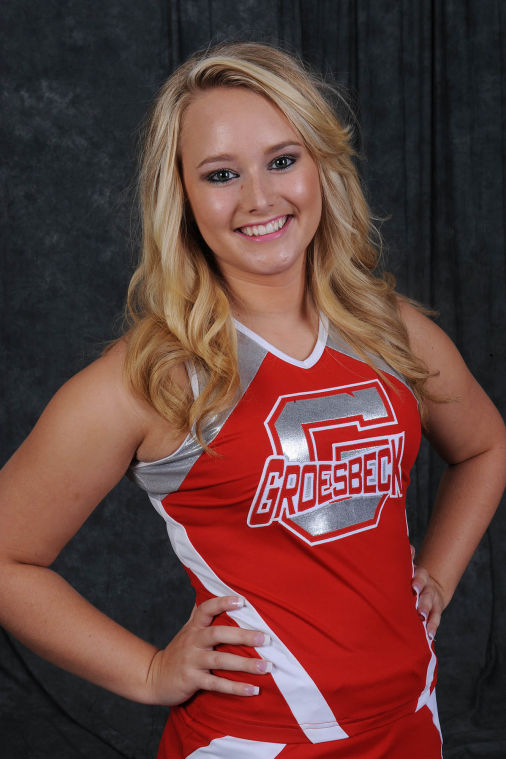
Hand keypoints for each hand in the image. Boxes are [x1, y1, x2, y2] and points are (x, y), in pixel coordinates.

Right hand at [145, 595, 271, 705]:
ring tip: (266, 666)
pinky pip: (217, 685)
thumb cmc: (180, 651)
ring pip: (221, 661)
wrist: (154, 676)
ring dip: (245, 664)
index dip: (223, 603)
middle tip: (266, 638)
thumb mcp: (188, 630)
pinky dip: (236, 688)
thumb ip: (202, 614)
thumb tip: (216, 589)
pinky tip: (254, 690)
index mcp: (194, 627)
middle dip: (243, 635)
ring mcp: (192, 661)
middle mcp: (193, 641)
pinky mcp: (192, 681)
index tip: (242, 601)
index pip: (207, 608)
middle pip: (218, 634)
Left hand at [411, 565, 445, 640]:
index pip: (421, 575)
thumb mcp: (407, 567)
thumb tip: (408, 547)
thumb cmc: (409, 577)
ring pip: (433, 607)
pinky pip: (435, 619)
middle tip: (418, 610)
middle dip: (424, 602)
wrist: (426, 586)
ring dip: (428, 615)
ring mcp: (433, 599)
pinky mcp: (435, 611)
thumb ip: (406, 559)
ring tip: (422, 621)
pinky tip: (429, 635)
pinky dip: (432, 627)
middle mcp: (428, 587)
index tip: (413, 587)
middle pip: (427, 593)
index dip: (418, 580)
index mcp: (419, 575)